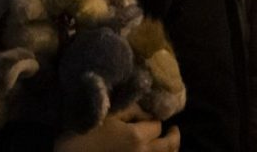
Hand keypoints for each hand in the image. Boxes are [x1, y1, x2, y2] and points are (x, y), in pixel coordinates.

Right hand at [53, 103, 180, 151]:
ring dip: (170, 151)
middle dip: (173, 136)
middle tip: (174, 129)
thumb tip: (144, 111)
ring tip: (169, 145)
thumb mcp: (105, 115)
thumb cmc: (82, 136)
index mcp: (137, 137)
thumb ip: (128, 109)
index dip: (153, 119)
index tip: (147, 116)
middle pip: (169, 147)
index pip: (156, 125)